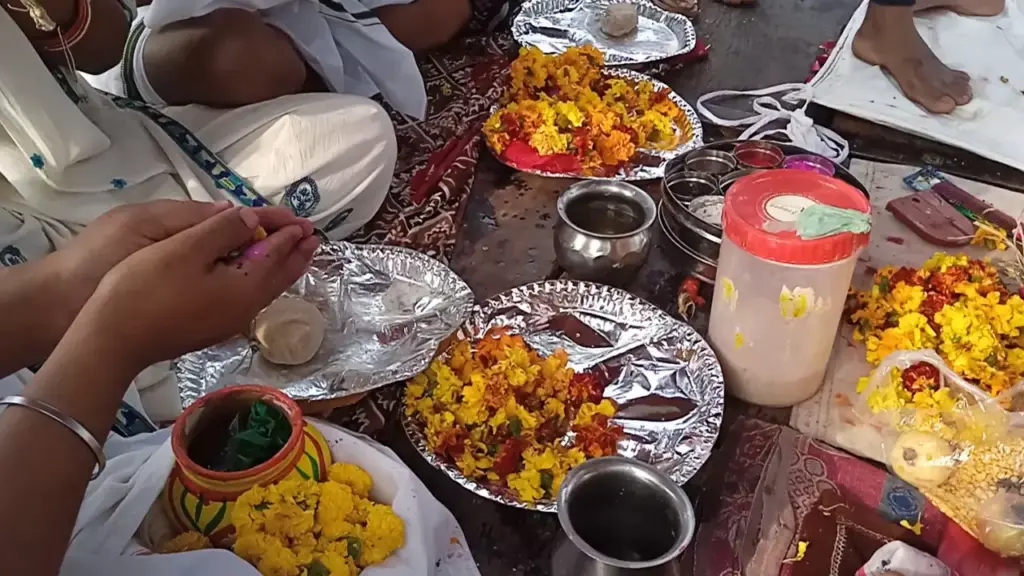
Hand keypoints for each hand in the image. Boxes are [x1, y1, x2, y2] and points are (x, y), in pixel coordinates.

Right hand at [66, 206, 319, 371]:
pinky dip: (261, 279)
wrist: (112, 340)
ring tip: (293, 252)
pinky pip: (249, 297)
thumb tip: (255, 220)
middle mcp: (244, 308)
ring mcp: (228, 321)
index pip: (276, 254)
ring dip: (282, 267)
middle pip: (279, 276)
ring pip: (265, 289)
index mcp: (245, 286)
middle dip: (296, 254)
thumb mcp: (186, 248)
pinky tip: (253, 274)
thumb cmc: (147, 288)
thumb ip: (224, 230)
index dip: (289, 233)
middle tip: (313, 236)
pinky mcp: (210, 327)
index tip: (305, 221)